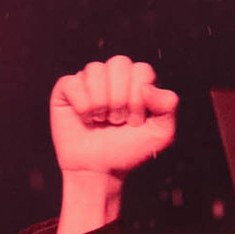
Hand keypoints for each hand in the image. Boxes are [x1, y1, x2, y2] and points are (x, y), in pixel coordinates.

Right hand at [48, 57, 178, 177]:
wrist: (99, 170)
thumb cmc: (128, 151)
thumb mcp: (161, 134)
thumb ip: (168, 106)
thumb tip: (147, 87)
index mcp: (136, 81)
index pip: (142, 70)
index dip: (138, 97)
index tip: (135, 121)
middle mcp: (113, 76)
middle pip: (119, 62)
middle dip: (120, 98)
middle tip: (117, 121)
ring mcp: (88, 81)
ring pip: (94, 69)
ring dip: (100, 102)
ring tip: (101, 120)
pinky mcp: (66, 89)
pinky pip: (72, 82)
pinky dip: (82, 105)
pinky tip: (85, 119)